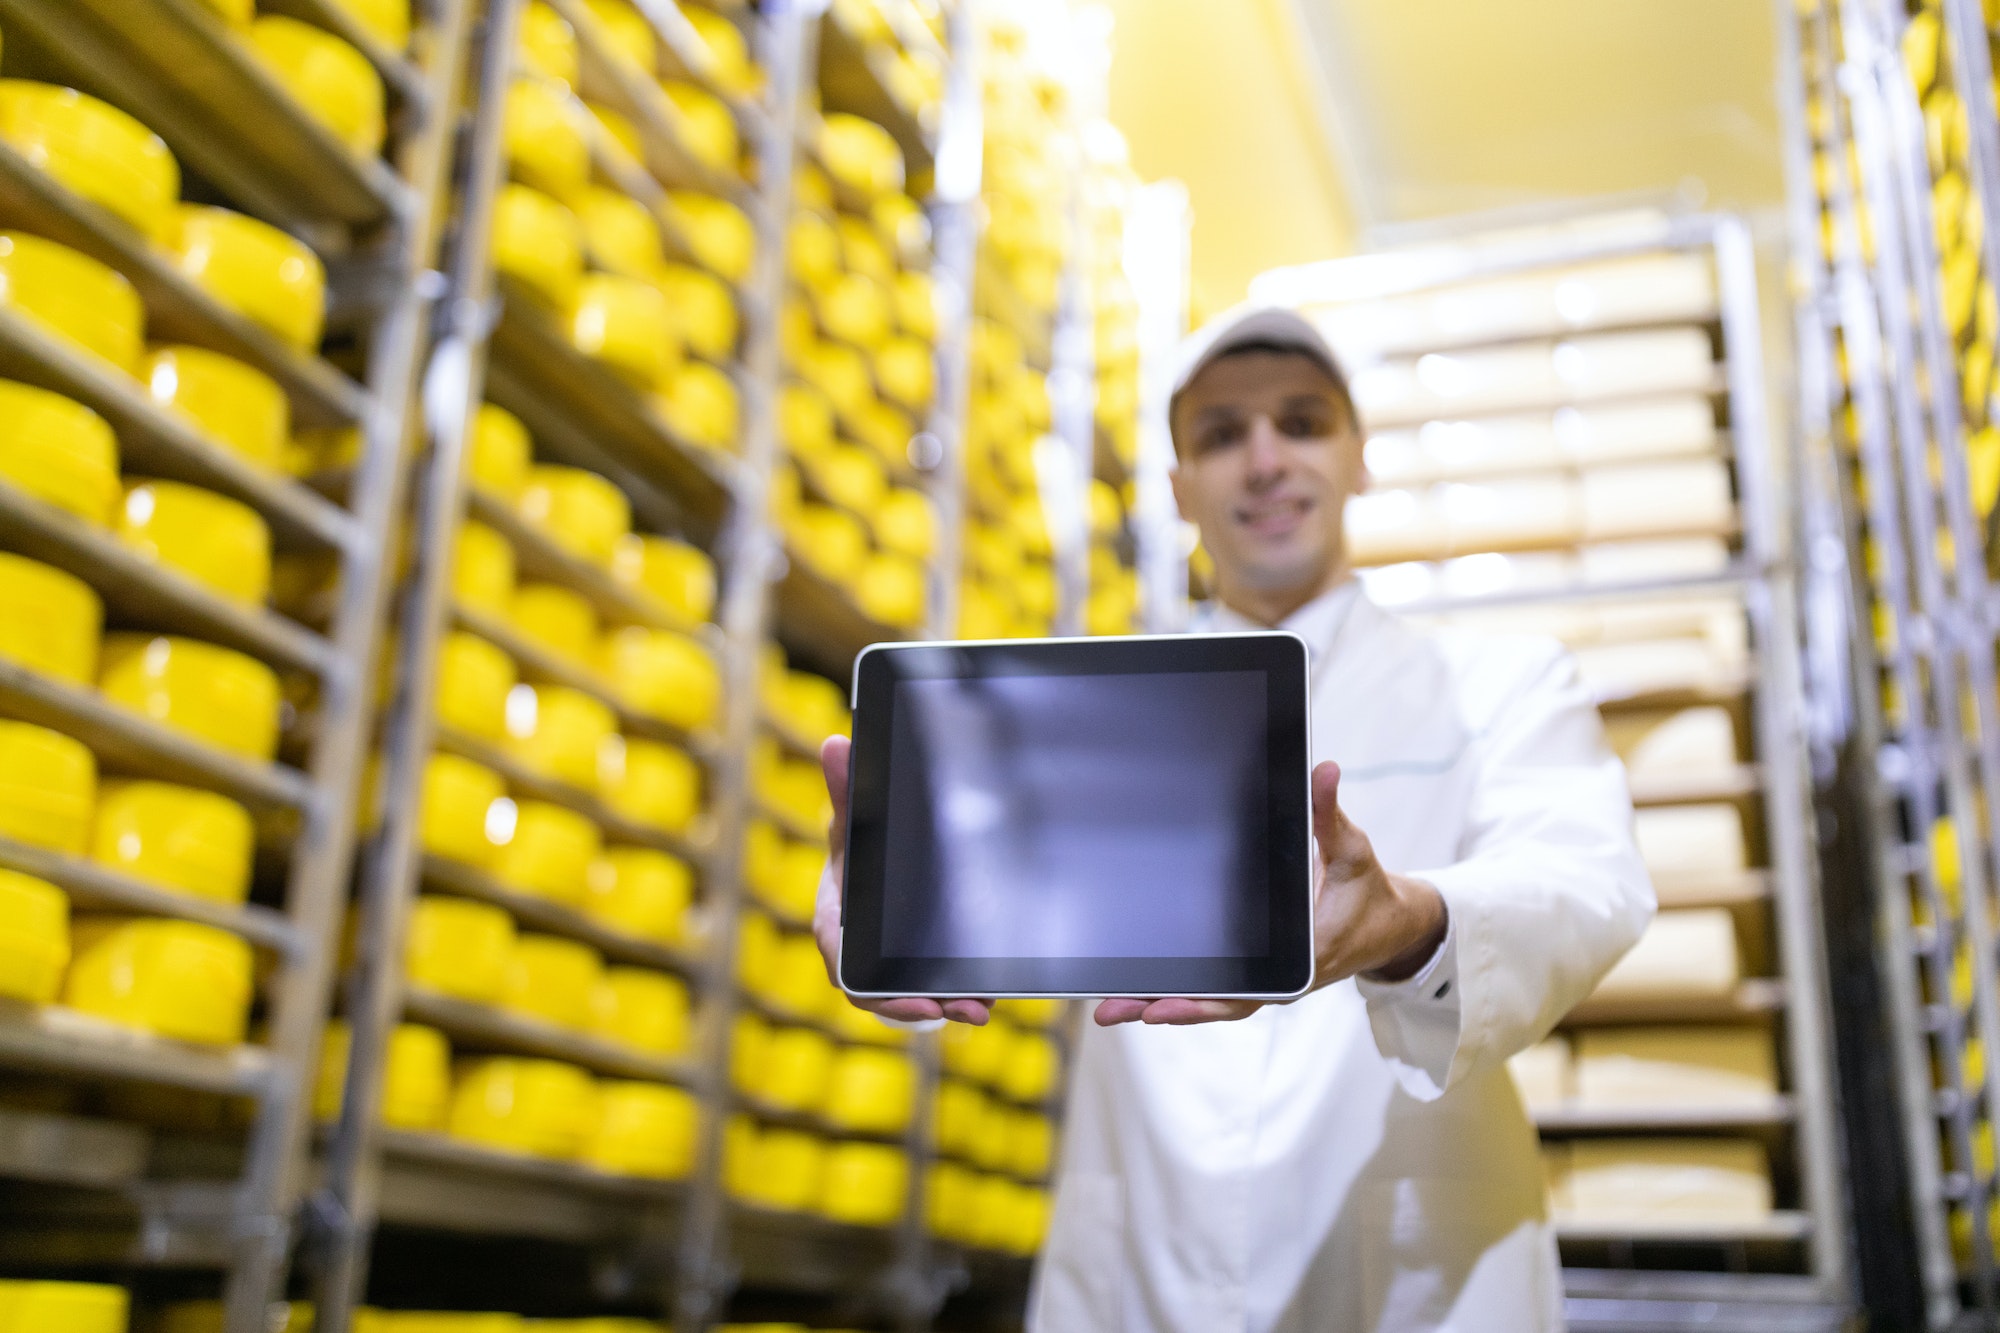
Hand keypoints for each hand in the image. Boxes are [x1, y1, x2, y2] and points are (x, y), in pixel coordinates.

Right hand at [812, 735, 994, 1025]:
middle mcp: (858, 952)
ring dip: (948, 1004)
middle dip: (923, 1007)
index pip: (849, 971)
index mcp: (834, 924)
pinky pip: (932, 991)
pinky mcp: (913, 967)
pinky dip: (957, 995)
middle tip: (967, 1008)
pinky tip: (988, 995)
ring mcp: (886, 963)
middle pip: (886, 996)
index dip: (882, 995)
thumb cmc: (855, 844)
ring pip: (914, 998)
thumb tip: (836, 743)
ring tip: (982, 1006)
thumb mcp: (853, 817)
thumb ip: (847, 786)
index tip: (919, 1001)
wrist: (871, 857)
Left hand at [1094, 760, 1446, 1027]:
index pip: (1248, 990)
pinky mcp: (1258, 975)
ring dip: (1158, 1003)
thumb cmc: (1367, 891)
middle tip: (1113, 1008)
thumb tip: (1323, 770)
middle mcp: (1281, 980)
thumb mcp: (1352, 850)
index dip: (1204, 1002)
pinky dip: (1178, 993)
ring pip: (1208, 1001)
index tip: (1163, 1004)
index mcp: (1304, 959)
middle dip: (1163, 1007)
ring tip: (1109, 1005)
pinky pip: (1214, 991)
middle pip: (1215, 1003)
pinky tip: (1137, 991)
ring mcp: (1268, 982)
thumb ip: (1330, 814)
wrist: (1388, 926)